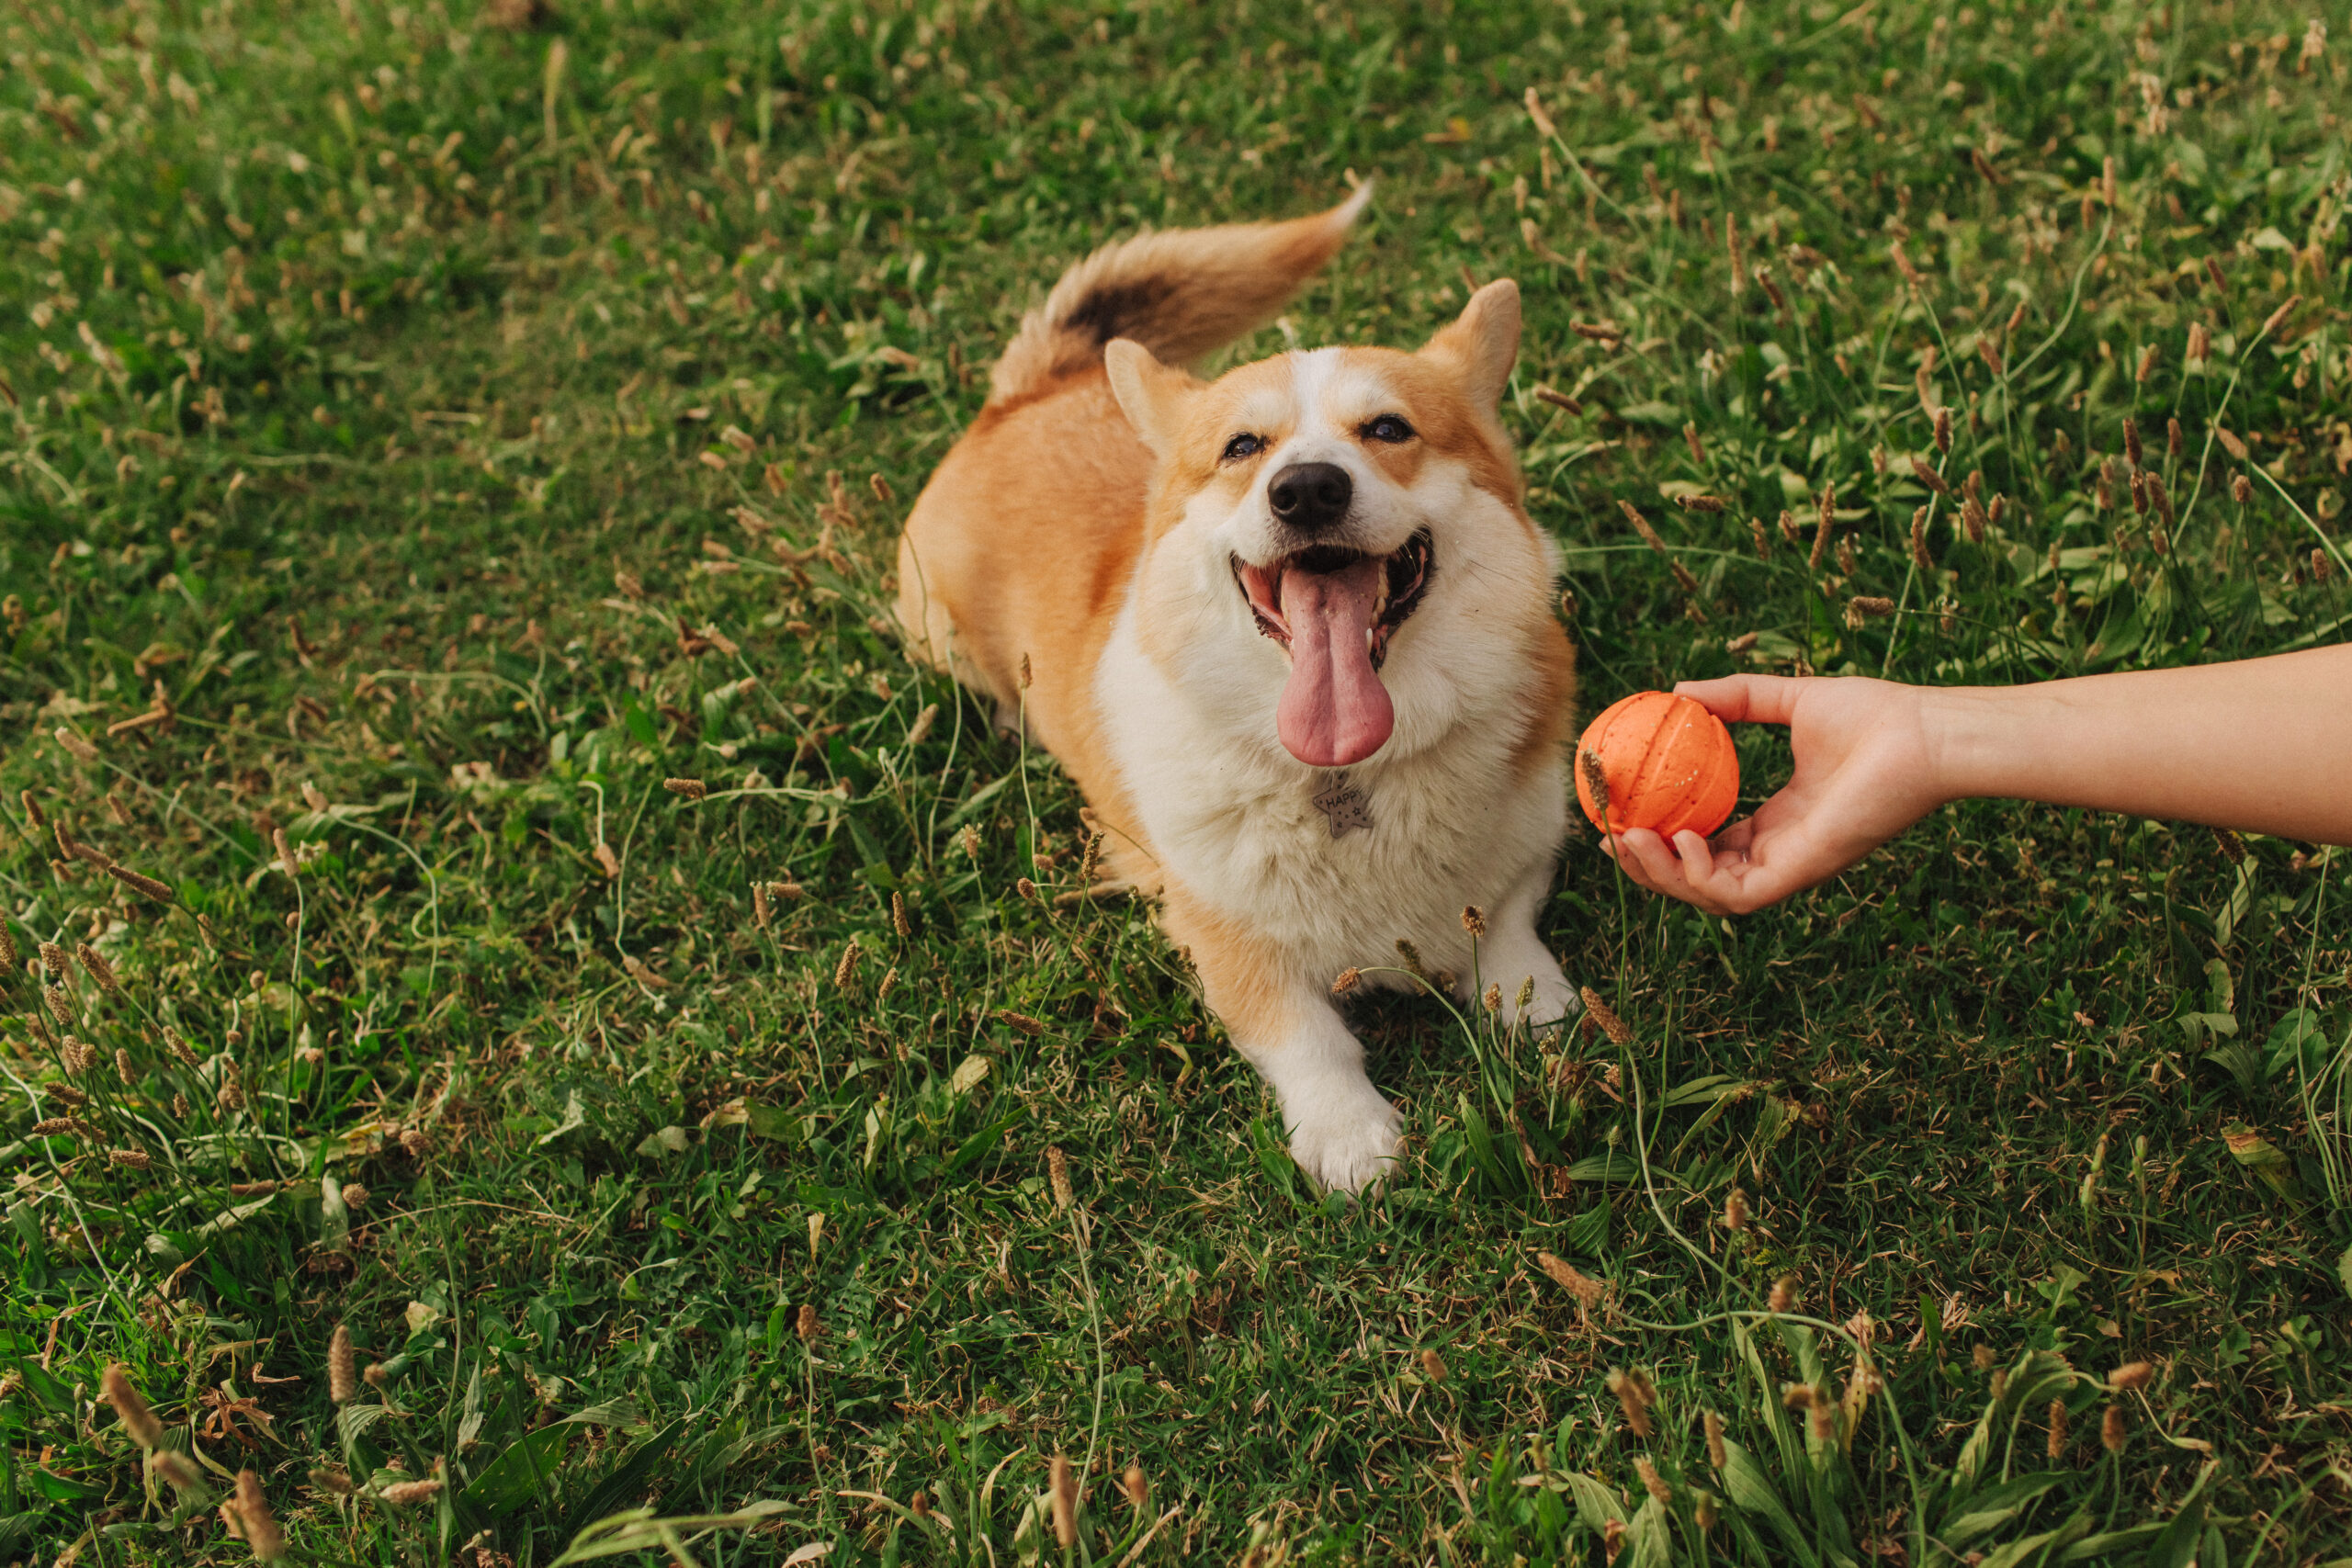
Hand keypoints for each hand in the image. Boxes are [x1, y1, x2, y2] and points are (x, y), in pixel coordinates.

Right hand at [1602, 674, 1949, 914]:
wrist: (1923, 733)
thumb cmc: (1875, 715)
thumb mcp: (1790, 698)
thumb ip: (1738, 698)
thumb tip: (1680, 690)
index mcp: (1779, 821)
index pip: (1710, 844)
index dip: (1663, 838)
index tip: (1625, 812)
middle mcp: (1781, 851)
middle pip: (1698, 878)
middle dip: (1648, 867)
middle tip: (1611, 835)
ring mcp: (1791, 866)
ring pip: (1709, 895)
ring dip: (1663, 875)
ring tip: (1630, 839)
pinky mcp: (1802, 872)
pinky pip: (1738, 895)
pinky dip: (1700, 876)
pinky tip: (1682, 839)